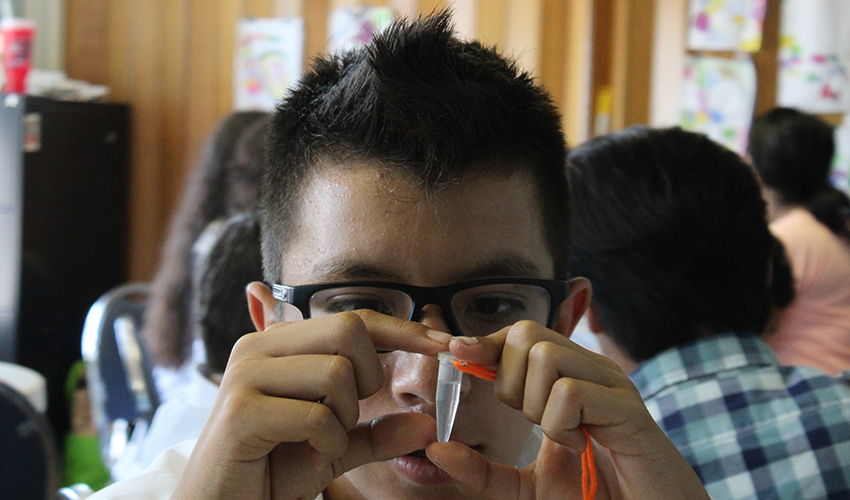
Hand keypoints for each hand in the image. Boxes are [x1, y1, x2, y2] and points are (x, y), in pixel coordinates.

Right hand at [170, 310, 451, 499]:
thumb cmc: (270, 472)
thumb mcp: (335, 448)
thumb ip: (377, 433)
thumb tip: (429, 424)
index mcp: (279, 344)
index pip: (354, 319)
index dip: (403, 330)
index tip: (444, 344)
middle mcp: (258, 347)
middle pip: (350, 330)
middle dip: (368, 377)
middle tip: (345, 416)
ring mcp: (245, 375)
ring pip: (338, 373)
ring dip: (344, 419)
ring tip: (318, 442)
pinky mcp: (240, 411)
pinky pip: (317, 415)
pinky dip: (327, 444)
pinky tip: (308, 457)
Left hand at [425, 321, 708, 499]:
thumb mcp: (526, 489)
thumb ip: (482, 471)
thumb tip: (435, 447)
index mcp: (568, 378)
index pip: (519, 335)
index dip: (484, 341)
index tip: (455, 352)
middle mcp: (591, 370)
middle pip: (526, 334)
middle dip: (509, 381)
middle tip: (532, 422)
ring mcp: (612, 385)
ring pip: (545, 355)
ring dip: (536, 406)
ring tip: (563, 438)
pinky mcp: (628, 409)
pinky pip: (570, 393)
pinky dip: (561, 425)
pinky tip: (581, 447)